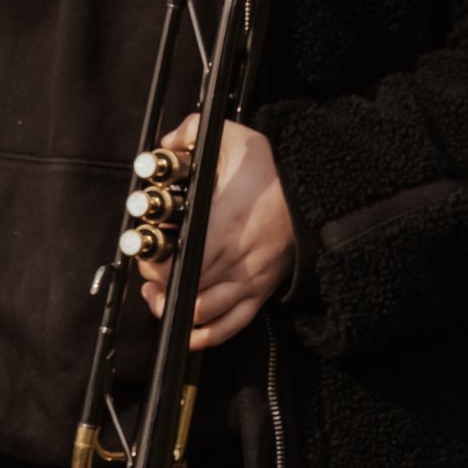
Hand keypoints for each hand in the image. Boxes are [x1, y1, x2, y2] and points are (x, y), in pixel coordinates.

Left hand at [137, 114, 296, 349]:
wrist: (320, 195)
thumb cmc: (276, 172)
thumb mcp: (237, 139)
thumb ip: (194, 131)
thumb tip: (169, 139)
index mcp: (225, 226)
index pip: (179, 262)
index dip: (154, 263)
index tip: (147, 249)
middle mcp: (235, 260)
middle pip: (185, 290)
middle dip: (159, 285)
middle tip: (149, 272)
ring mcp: (249, 281)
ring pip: (204, 316)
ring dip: (175, 312)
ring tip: (159, 297)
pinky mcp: (260, 292)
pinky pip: (230, 327)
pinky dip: (205, 336)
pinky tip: (187, 329)